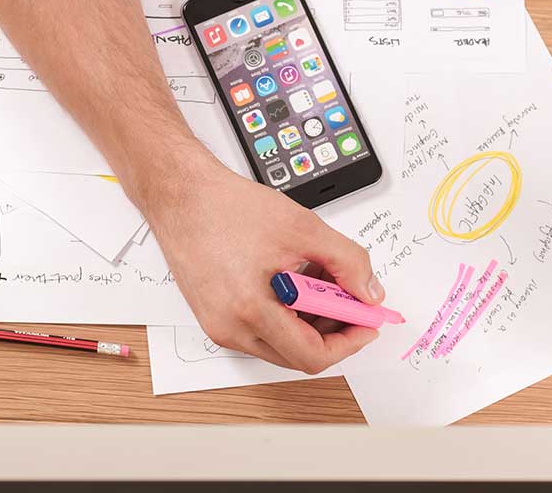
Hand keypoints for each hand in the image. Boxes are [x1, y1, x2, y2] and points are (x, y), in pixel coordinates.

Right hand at [138, 152, 384, 373]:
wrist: (181, 195)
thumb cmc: (227, 207)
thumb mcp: (303, 228)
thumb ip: (347, 262)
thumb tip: (370, 293)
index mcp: (251, 310)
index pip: (312, 356)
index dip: (349, 343)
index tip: (366, 323)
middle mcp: (230, 328)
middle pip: (297, 355)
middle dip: (332, 330)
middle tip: (350, 299)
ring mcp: (219, 326)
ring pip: (280, 344)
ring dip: (310, 321)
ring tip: (319, 279)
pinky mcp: (213, 318)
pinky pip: (260, 331)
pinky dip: (286, 314)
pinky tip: (295, 280)